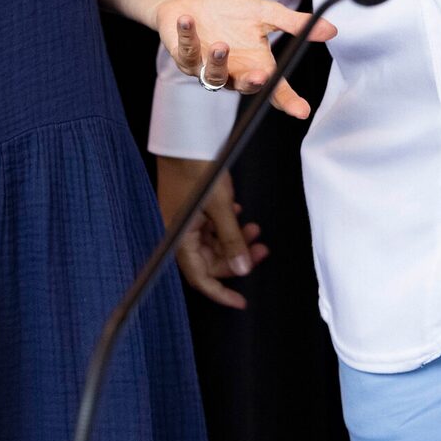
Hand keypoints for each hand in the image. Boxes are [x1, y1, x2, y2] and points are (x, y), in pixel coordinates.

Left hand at [154, 0, 332, 117]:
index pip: (276, 88)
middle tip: (261, 75)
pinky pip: (186, 50)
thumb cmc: (229, 13)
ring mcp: (207, 68)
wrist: (192, 5)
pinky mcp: (184, 56)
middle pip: (245, 87)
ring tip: (221, 45)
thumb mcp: (264, 13)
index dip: (288, 100)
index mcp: (255, 64)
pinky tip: (188, 20)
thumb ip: (293, 23)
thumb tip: (330, 30)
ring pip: (214, 74)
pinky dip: (187, 35)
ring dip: (217, 61)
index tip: (302, 110)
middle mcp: (233, 72)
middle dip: (252, 83)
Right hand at [155, 155, 267, 308]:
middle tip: (261, 249)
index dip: (220, 292)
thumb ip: (232, 240)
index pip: (199, 278)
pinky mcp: (192, 209)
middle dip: (237, 258)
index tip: (240, 301)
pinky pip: (211, 227)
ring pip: (213, 243)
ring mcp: (185, 221)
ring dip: (235, 240)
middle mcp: (180, 234)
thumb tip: (243, 269)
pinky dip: (227, 225)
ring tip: (255, 228)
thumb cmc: (198, 171)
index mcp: (180, 238)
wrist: (185, 139)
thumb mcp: (222, 207)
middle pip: (209, 261)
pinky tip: (239, 212)